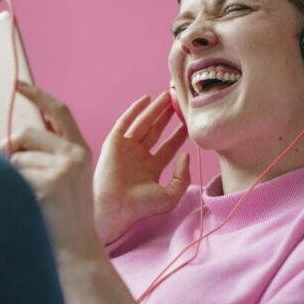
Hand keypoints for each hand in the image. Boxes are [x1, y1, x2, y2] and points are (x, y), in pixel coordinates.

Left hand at [3, 82, 102, 263]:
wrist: (78, 253)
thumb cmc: (65, 219)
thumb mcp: (66, 180)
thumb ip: (47, 155)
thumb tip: (13, 139)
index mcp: (81, 150)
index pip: (60, 111)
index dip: (38, 94)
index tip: (19, 85)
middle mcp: (75, 155)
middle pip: (26, 134)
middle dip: (8, 148)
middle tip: (2, 165)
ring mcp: (63, 169)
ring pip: (16, 158)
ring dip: (11, 177)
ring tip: (29, 200)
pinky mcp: (49, 184)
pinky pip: (13, 176)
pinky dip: (11, 190)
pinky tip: (28, 207)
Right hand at [93, 91, 189, 244]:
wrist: (115, 207)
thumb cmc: (141, 206)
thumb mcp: (171, 195)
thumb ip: (183, 176)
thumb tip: (186, 155)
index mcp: (151, 169)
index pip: (168, 147)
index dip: (179, 134)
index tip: (189, 122)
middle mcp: (138, 156)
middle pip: (156, 131)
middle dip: (167, 117)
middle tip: (178, 102)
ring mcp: (125, 148)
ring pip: (143, 124)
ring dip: (154, 109)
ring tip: (167, 95)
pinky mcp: (113, 142)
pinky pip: (125, 122)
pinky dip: (135, 110)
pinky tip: (146, 99)